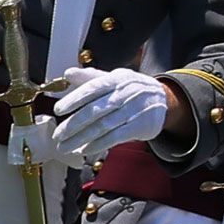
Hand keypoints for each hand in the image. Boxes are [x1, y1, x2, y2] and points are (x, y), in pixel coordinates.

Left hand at [39, 67, 174, 167]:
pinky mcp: (140, 125)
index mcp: (116, 79)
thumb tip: (67, 73)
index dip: (74, 99)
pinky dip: (99, 144)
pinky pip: (116, 137)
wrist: (166, 99)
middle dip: (73, 124)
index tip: (58, 110)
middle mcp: (125, 94)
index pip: (92, 89)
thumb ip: (90, 77)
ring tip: (65, 146)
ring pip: (102, 126)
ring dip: (81, 138)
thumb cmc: (133, 88)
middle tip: (58, 135)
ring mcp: (134, 110)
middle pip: (95, 111)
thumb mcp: (115, 77)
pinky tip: (86, 149)